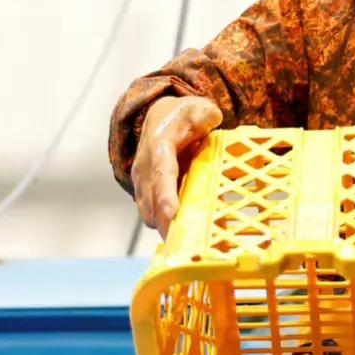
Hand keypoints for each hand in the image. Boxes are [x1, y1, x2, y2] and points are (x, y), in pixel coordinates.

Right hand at [131, 96, 222, 236]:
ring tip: (186, 245)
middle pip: (152, 201)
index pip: (161, 173)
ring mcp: (141, 180)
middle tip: (187, 246)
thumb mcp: (199, 108)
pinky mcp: (143, 191)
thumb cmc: (182, 115)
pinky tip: (181, 236)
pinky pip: (151, 213)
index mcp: (159, 145)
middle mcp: (144, 165)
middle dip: (167, 224)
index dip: (165, 195)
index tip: (173, 214)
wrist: (158, 116)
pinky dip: (163, 225)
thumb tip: (213, 122)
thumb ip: (207, 115)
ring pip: (148, 212)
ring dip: (164, 228)